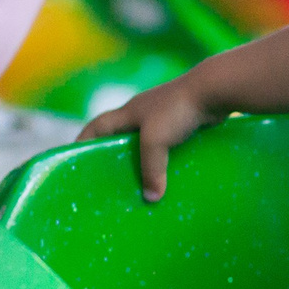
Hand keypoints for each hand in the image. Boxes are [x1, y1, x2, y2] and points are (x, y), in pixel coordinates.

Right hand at [78, 74, 219, 200]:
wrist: (215, 90)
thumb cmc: (177, 110)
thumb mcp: (155, 140)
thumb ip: (151, 170)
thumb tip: (152, 198)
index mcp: (127, 113)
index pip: (96, 128)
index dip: (83, 142)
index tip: (74, 161)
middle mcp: (143, 115)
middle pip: (121, 139)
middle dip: (115, 159)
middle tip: (110, 184)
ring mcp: (164, 118)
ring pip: (148, 145)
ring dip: (145, 163)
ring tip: (141, 187)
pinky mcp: (184, 124)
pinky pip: (170, 148)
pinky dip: (167, 162)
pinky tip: (171, 178)